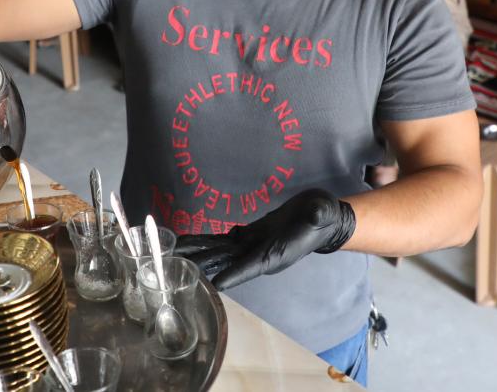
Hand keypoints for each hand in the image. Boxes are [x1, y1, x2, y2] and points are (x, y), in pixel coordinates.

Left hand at [174, 188, 355, 290]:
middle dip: (203, 264)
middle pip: (228, 262)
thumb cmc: (322, 217)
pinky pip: (225, 240)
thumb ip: (318, 214)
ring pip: (222, 252)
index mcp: (276, 254)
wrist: (321, 217)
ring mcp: (253, 246)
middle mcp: (260, 254)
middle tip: (176, 265)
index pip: (253, 266)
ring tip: (173, 251)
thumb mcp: (322, 213)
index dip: (235, 274)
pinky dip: (207, 240)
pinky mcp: (250, 235)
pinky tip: (190, 240)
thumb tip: (317, 212)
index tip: (216, 283)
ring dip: (199, 251)